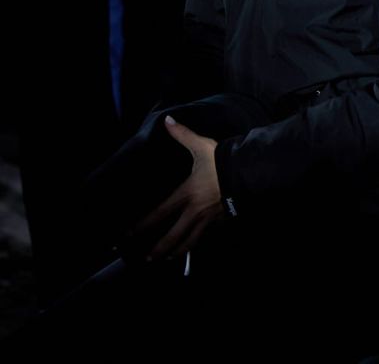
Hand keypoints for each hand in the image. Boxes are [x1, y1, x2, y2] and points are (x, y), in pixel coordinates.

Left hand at [134, 116, 222, 260]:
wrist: (249, 172)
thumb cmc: (223, 160)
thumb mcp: (202, 146)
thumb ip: (183, 135)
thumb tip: (168, 120)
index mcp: (186, 194)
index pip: (159, 213)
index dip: (141, 225)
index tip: (128, 236)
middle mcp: (195, 210)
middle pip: (173, 235)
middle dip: (159, 249)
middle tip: (147, 259)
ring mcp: (210, 217)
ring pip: (191, 240)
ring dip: (178, 250)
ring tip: (169, 257)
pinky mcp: (223, 219)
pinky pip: (208, 234)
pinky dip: (199, 241)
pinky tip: (195, 243)